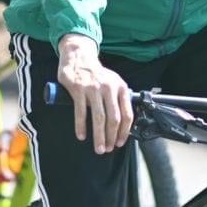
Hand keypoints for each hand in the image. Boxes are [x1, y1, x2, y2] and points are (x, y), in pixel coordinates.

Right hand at [57, 33, 132, 153]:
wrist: (79, 57)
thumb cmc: (97, 75)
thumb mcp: (113, 83)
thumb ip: (118, 100)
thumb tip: (122, 125)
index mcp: (121, 87)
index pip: (127, 114)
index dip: (124, 132)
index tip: (119, 142)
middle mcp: (109, 87)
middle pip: (113, 119)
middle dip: (111, 137)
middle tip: (107, 149)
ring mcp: (94, 88)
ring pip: (99, 118)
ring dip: (98, 136)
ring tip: (98, 148)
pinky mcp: (79, 89)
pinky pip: (81, 112)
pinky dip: (81, 126)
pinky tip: (81, 135)